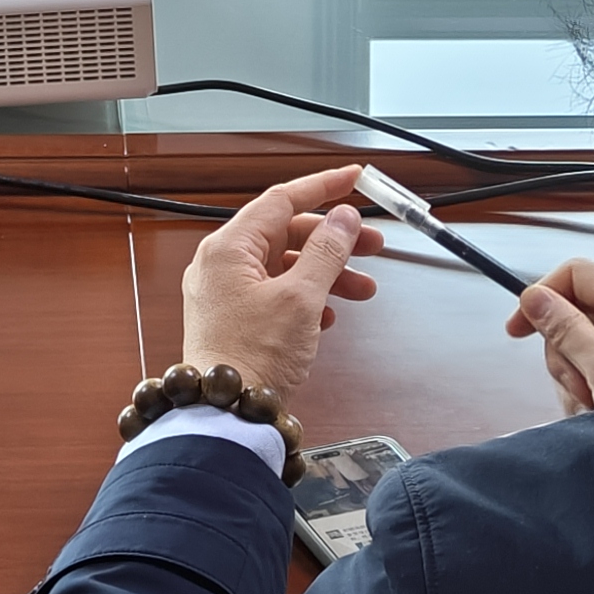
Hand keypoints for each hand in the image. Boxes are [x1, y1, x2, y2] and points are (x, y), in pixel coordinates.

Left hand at [177, 166, 386, 405]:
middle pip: (286, 234)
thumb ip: (326, 252)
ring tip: (362, 291)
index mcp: (228, 248)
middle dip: (333, 240)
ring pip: (285, 267)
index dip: (322, 187)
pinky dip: (306, 298)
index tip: (354, 180)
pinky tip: (328, 316)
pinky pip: (275, 294)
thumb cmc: (253, 357)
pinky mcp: (233, 320)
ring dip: (326, 274)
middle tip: (373, 246)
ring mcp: (225, 293)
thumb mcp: (301, 298)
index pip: (281, 199)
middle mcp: (221, 265)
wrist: (227, 414)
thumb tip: (342, 219)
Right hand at [505, 257, 593, 416]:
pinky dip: (585, 398)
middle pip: (568, 317)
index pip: (575, 277)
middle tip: (583, 379)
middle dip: (565, 355)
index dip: (543, 297)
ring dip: (575, 382)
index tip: (519, 326)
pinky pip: (583, 378)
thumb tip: (535, 298)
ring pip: (572, 353)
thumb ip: (564, 328)